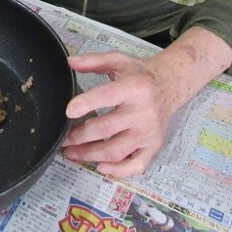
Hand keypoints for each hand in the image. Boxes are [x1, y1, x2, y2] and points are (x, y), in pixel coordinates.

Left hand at [62, 28, 231, 177]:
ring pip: (116, 151)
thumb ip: (93, 61)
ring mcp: (149, 133)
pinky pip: (135, 166)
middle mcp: (143, 112)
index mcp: (134, 88)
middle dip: (80, 136)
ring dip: (90, 155)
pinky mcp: (153, 147)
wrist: (168, 86)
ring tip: (71, 153)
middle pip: (106, 129)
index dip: (87, 104)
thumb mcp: (118, 60)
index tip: (68, 111)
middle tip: (63, 138)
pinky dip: (116, 171)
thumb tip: (70, 62)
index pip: (108, 96)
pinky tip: (99, 166)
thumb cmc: (139, 75)